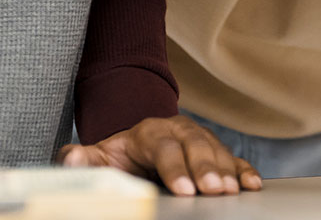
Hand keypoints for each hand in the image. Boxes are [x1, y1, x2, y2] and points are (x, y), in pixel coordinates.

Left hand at [58, 115, 260, 196]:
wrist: (137, 146)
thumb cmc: (117, 157)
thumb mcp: (97, 157)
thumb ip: (83, 159)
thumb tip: (69, 158)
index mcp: (149, 132)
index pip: (164, 147)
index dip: (175, 168)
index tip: (183, 190)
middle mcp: (178, 130)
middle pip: (196, 145)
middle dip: (206, 169)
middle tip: (215, 191)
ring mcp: (198, 139)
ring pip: (217, 149)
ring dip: (227, 170)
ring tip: (232, 191)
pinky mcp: (214, 152)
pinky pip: (232, 158)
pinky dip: (243, 170)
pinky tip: (251, 184)